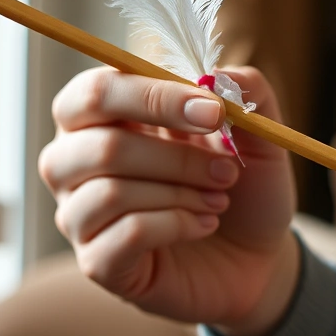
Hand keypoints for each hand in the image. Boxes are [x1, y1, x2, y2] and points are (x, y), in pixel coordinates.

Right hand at [39, 65, 297, 335]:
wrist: (256, 258)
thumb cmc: (245, 188)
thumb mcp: (260, 135)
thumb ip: (246, 92)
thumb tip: (217, 73)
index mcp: (103, 118)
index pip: (96, 92)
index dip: (154, 96)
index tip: (214, 113)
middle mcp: (76, 163)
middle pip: (99, 145)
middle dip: (176, 157)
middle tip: (227, 170)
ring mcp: (79, 214)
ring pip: (109, 192)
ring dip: (180, 193)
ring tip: (219, 200)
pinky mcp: (97, 261)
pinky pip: (126, 233)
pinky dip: (177, 225)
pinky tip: (204, 225)